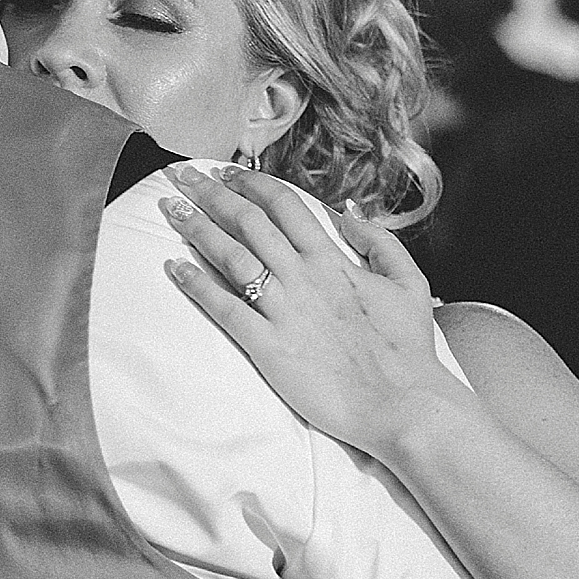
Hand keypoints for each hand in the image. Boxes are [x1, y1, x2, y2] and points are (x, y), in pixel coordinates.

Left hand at [160, 163, 468, 458]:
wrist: (402, 405)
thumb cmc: (407, 350)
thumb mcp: (409, 283)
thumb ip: (378, 242)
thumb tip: (347, 213)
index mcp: (334, 260)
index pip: (284, 205)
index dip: (251, 184)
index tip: (226, 173)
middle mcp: (304, 277)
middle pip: (248, 222)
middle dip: (211, 194)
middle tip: (181, 176)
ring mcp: (284, 311)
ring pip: (231, 257)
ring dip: (197, 229)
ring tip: (169, 208)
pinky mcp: (268, 346)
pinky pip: (224, 308)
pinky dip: (196, 284)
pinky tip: (173, 267)